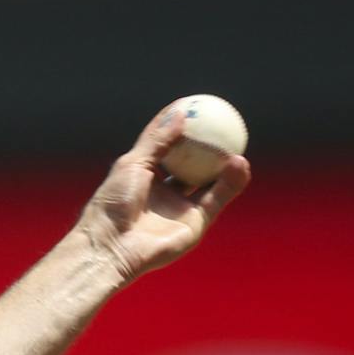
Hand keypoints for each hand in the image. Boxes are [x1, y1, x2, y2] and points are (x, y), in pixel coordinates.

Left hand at [79, 102, 251, 283]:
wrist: (113, 246)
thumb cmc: (114, 203)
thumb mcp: (133, 164)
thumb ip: (157, 140)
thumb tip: (179, 114)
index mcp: (146, 176)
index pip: (168, 147)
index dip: (181, 129)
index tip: (197, 108)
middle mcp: (165, 193)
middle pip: (193, 165)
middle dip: (209, 148)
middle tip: (224, 126)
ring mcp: (181, 209)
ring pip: (210, 182)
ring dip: (226, 164)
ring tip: (238, 144)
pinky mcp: (195, 224)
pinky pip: (217, 199)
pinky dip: (230, 183)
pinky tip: (240, 164)